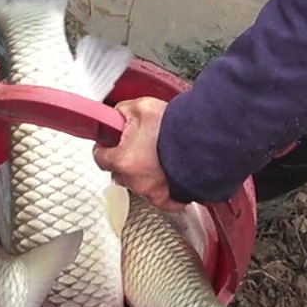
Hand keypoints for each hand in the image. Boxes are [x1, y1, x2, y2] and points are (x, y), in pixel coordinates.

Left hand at [93, 97, 184, 212]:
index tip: (111, 141)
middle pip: (118, 172)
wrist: (205, 139)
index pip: (100, 157)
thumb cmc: (176, 126)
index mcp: (123, 160)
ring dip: (142, 172)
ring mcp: (152, 192)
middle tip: (138, 144)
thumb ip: (121, 112)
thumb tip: (114, 117)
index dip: (105, 146)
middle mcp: (135, 181)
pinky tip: (165, 173)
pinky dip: (161, 187)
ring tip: (156, 155)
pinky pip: (159, 198)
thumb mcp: (141, 107)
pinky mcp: (169, 198)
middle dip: (124, 159)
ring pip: (137, 183)